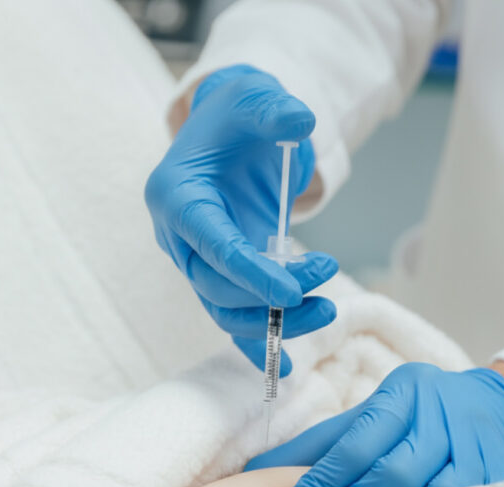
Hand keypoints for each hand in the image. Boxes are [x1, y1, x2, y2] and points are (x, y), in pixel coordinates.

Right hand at [145, 65, 338, 375]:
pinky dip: (256, 345)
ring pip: (225, 310)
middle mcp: (178, 236)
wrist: (230, 130)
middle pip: (217, 287)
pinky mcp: (218, 275)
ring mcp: (197, 260)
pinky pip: (232, 317)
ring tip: (328, 313)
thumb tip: (300, 120)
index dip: (248, 273)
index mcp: (176, 196)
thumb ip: (274, 109)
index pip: (210, 245)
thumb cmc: (239, 115)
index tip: (291, 291)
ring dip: (273, 323)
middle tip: (325, 289)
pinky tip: (285, 370)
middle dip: (270, 297)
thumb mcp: (254, 99)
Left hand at [246, 364, 503, 486]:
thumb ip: (318, 443)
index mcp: (403, 393)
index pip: (354, 444)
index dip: (321, 485)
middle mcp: (441, 414)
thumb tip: (255, 473)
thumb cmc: (421, 416)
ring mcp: (476, 446)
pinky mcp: (503, 475)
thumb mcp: (372, 414)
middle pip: (392, 471)